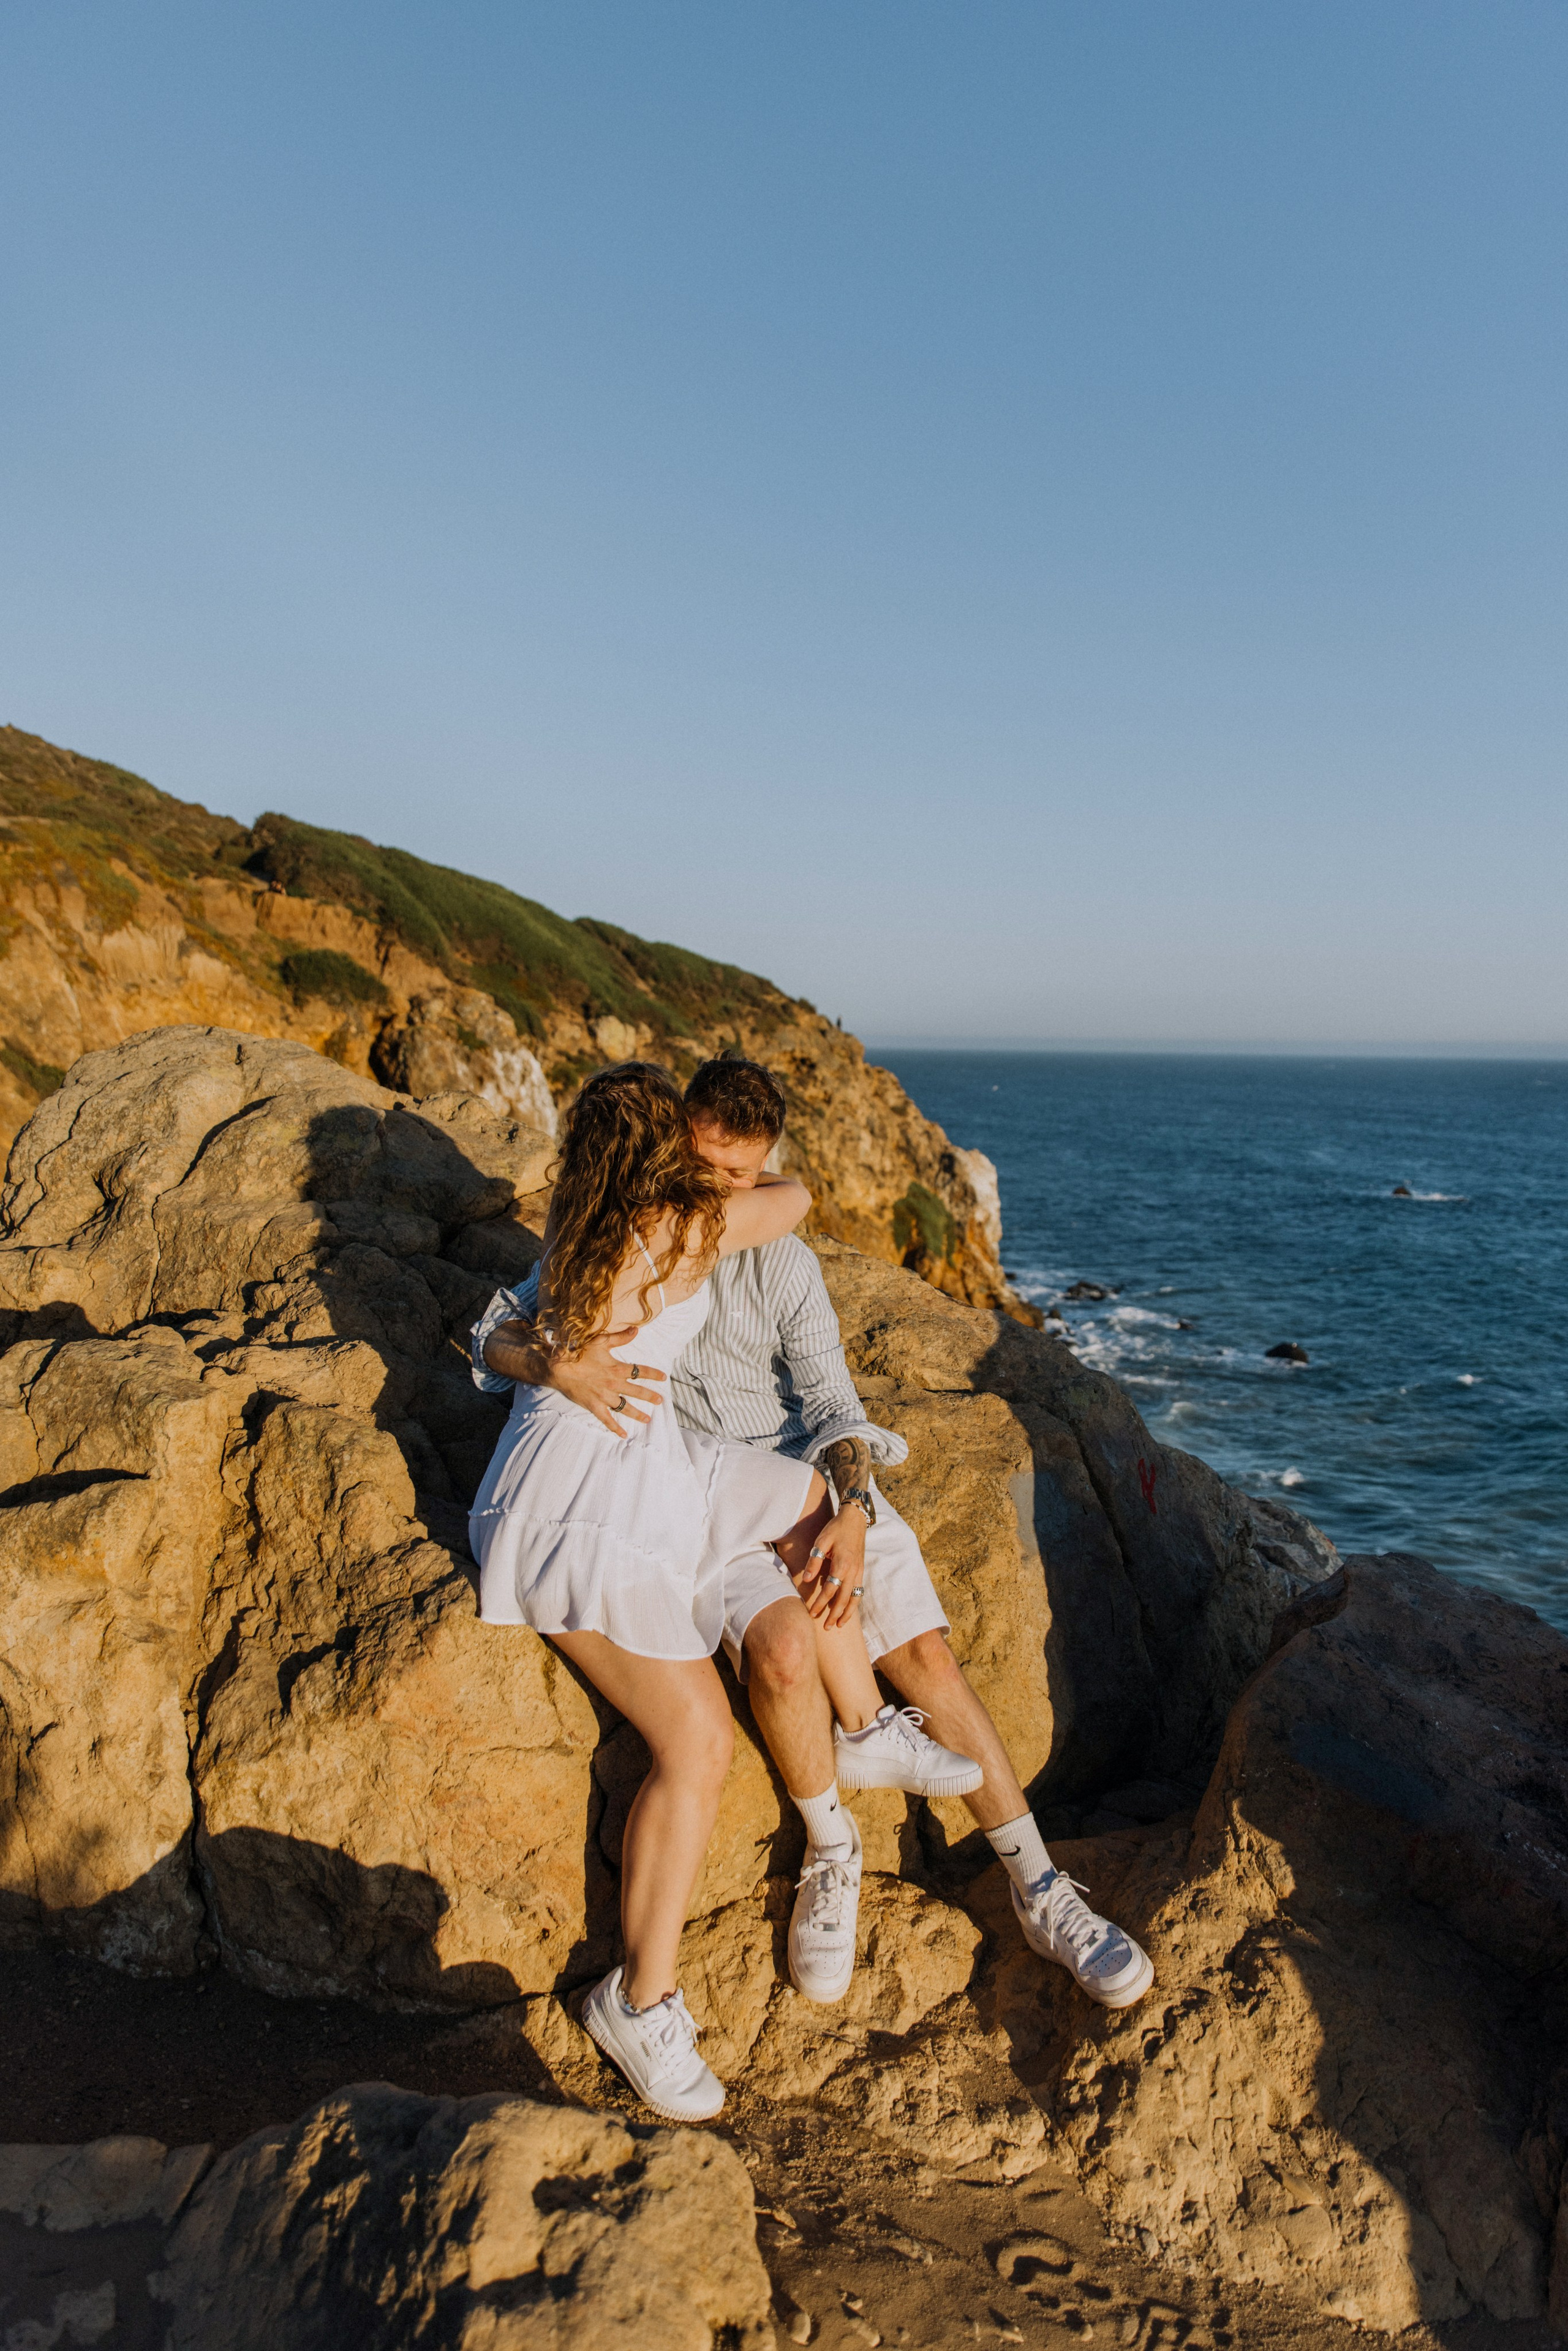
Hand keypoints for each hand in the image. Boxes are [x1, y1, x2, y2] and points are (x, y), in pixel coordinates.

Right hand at [547, 1325, 665, 1437]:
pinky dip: (616, 1428)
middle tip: (660, 1401)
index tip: (664, 1377)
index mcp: (617, 1369)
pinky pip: (607, 1420)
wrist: (560, 1368)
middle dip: (650, 1396)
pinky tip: (624, 1435)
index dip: (653, 1374)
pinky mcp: (594, 1406)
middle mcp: (614, 1384)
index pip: (641, 1372)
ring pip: (625, 1408)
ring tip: (647, 1419)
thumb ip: (620, 1337)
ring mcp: (605, 1397)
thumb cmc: (580, 1353)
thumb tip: (636, 1329)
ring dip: (638, 1414)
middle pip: (637, 1392)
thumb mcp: (601, 1341)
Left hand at [797, 1503, 866, 1630]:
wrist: (855, 1520)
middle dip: (834, 1614)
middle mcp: (853, 1571)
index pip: (830, 1589)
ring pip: (854, 1598)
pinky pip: (859, 1592)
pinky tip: (848, 1611)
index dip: (820, 1603)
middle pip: (843, 1599)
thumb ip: (814, 1560)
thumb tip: (806, 1580)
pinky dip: (854, 1604)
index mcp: (842, 1564)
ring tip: (838, 1625)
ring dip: (846, 1613)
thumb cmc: (835, 1529)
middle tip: (825, 1627)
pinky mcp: (861, 1571)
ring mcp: (859, 1572)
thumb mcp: (821, 1540)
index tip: (811, 1613)